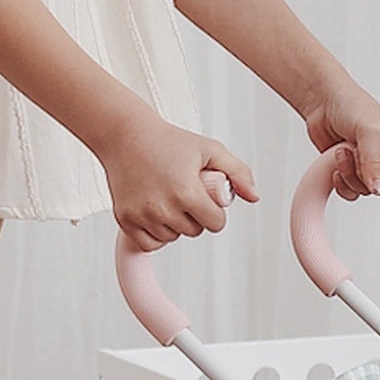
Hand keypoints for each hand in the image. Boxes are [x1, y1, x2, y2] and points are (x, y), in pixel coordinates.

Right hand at [99, 111, 258, 251]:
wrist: (125, 136)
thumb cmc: (169, 141)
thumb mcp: (209, 150)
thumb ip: (238, 172)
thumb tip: (255, 197)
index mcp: (186, 191)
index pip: (215, 224)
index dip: (215, 213)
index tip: (207, 200)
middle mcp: (162, 207)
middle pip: (194, 232)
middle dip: (195, 217)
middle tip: (186, 194)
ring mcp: (141, 215)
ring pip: (172, 237)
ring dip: (175, 225)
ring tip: (169, 199)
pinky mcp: (124, 219)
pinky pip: (149, 244)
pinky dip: (156, 234)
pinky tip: (156, 214)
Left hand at [304, 85, 379, 198]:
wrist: (322, 104)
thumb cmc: (352, 106)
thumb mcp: (370, 129)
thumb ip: (376, 160)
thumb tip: (379, 188)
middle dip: (368, 172)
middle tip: (359, 151)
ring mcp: (371, 168)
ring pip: (367, 191)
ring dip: (350, 173)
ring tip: (344, 150)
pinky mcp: (352, 174)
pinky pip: (351, 193)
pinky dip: (341, 182)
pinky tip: (337, 161)